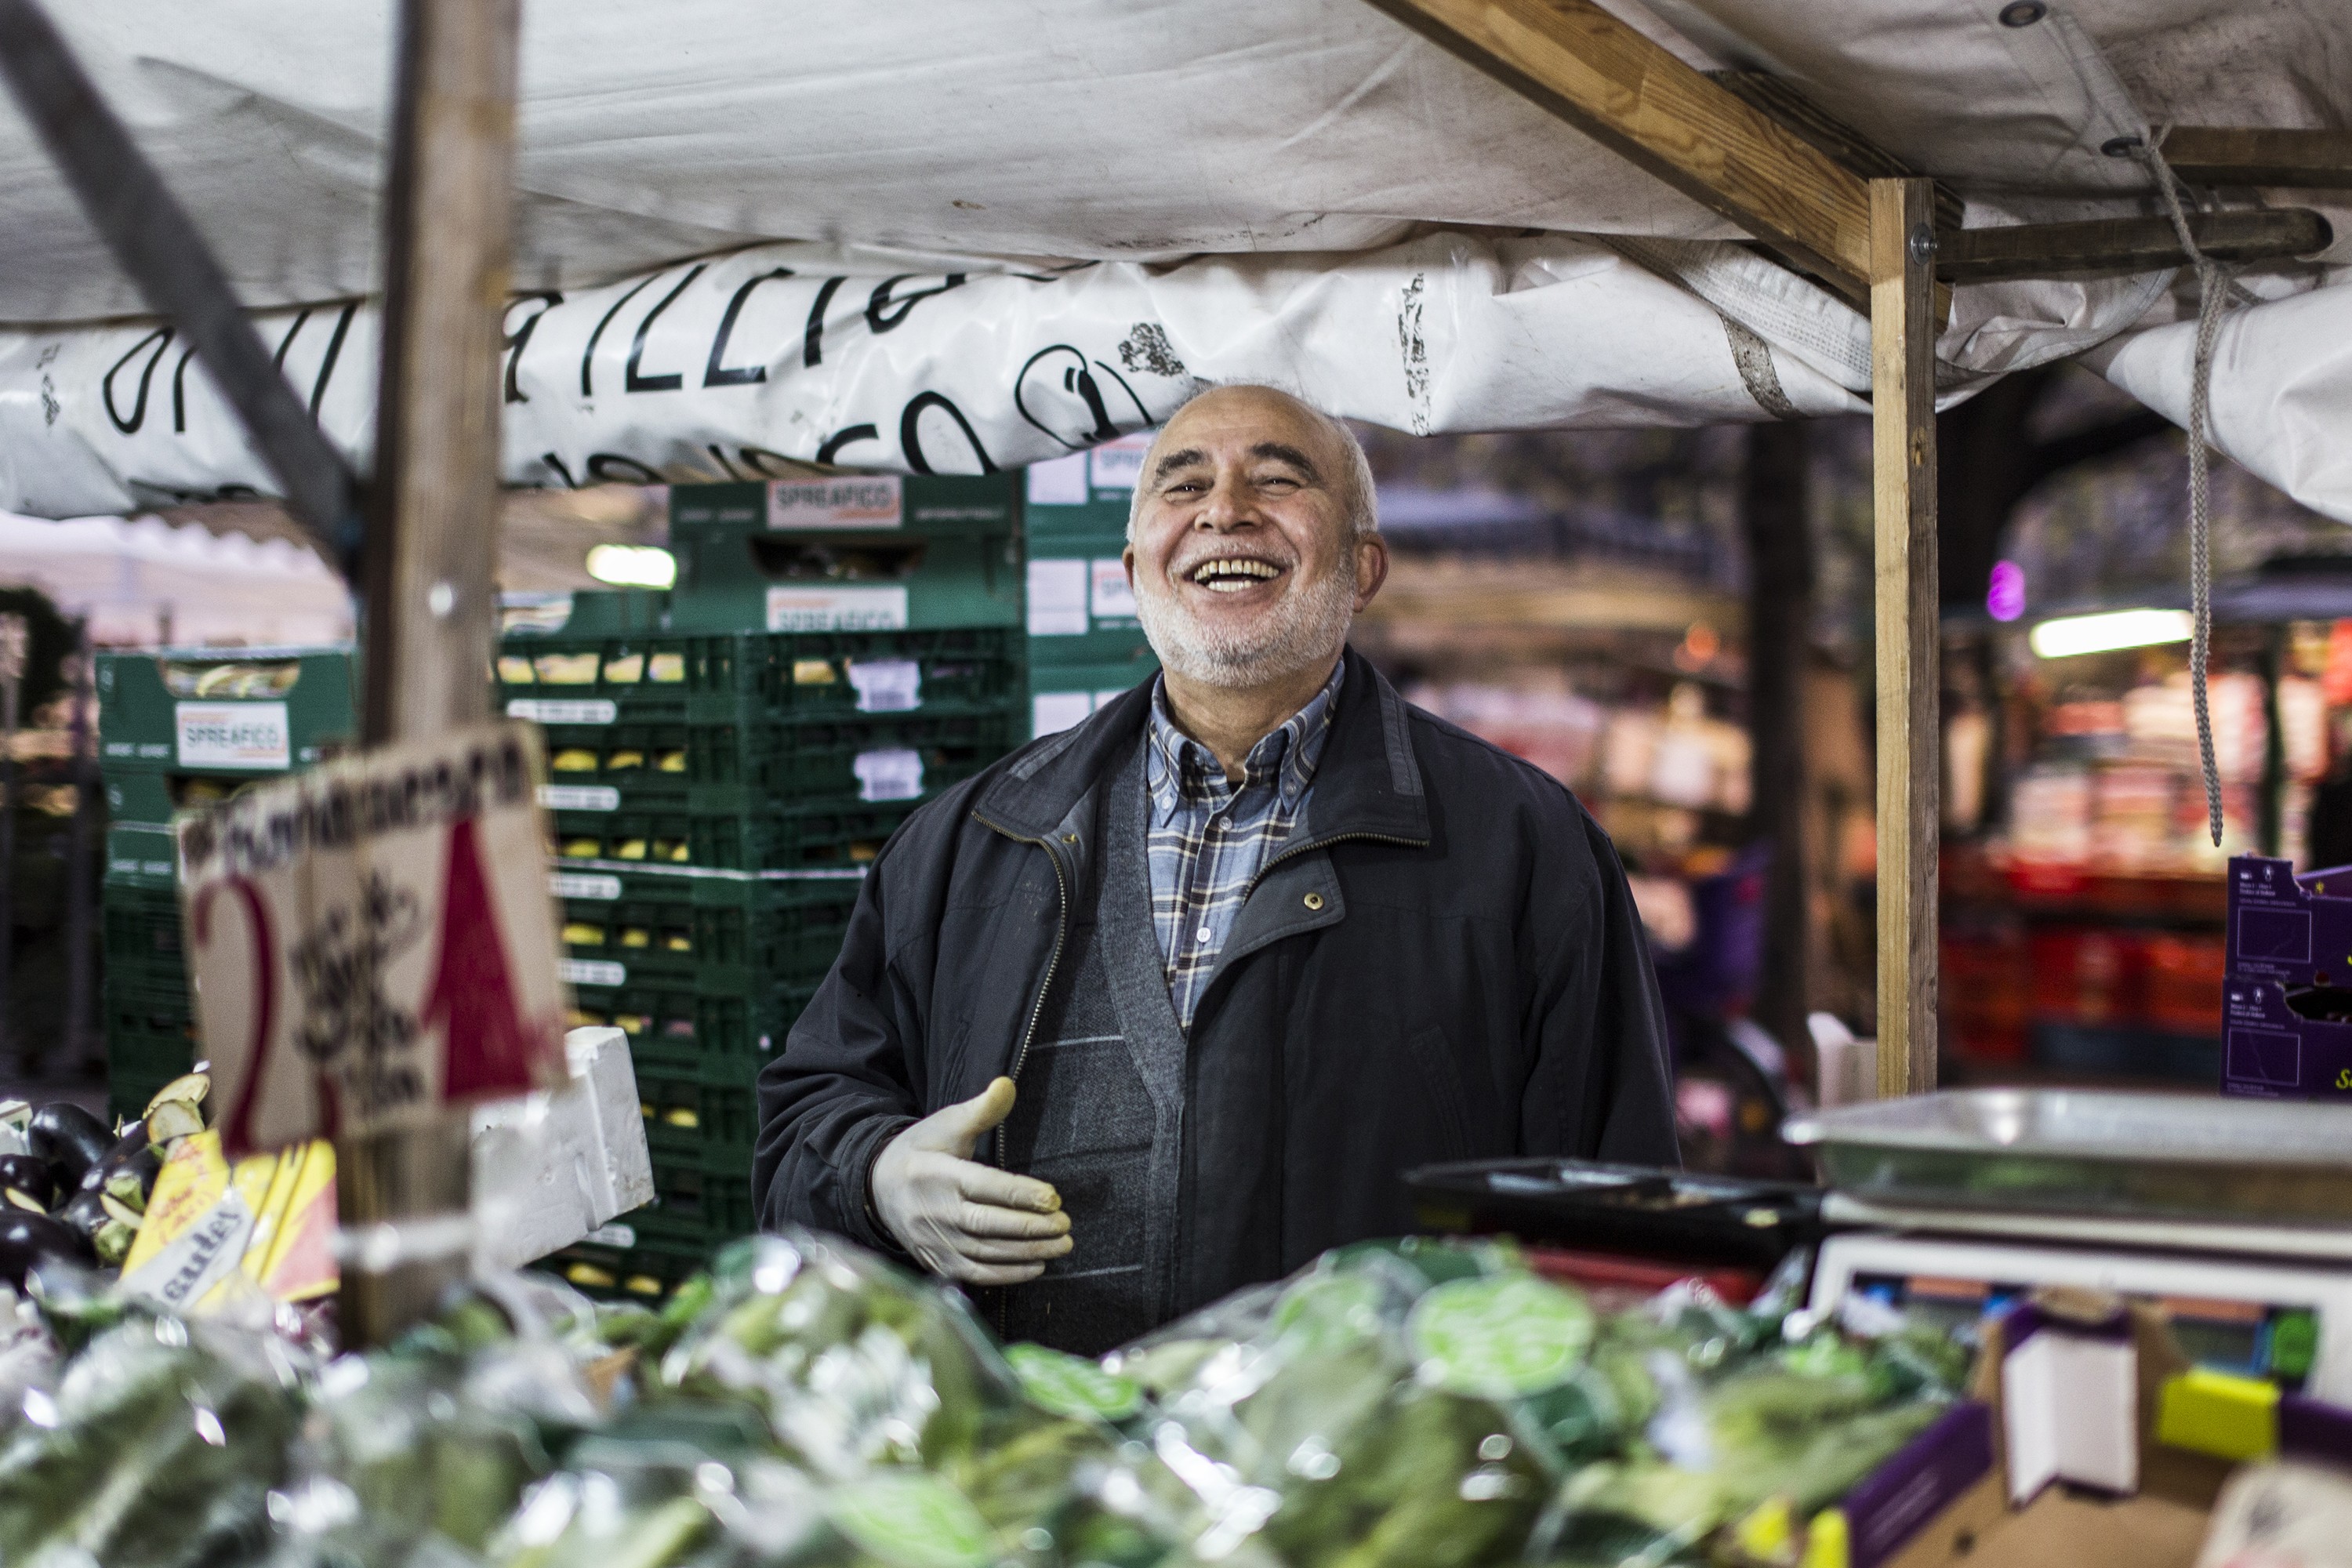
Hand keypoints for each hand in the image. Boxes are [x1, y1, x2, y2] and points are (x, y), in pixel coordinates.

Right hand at [870, 1077, 1072, 1284]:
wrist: (877, 1187)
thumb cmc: (921, 1150)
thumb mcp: (946, 1124)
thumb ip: (981, 1109)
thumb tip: (1008, 1084)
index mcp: (936, 1174)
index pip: (984, 1186)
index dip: (1020, 1193)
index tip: (1053, 1197)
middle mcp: (934, 1211)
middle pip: (988, 1224)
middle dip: (1031, 1227)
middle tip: (1065, 1225)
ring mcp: (934, 1241)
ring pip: (985, 1252)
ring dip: (1027, 1252)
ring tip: (1062, 1245)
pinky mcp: (936, 1261)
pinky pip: (975, 1273)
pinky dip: (1007, 1274)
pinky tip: (1037, 1266)